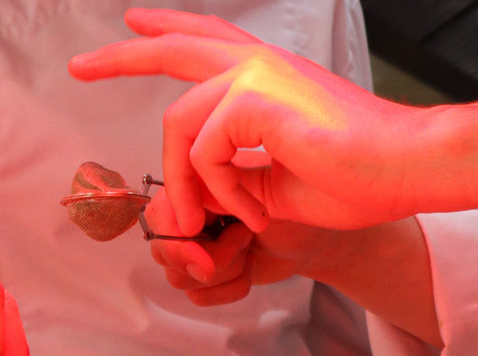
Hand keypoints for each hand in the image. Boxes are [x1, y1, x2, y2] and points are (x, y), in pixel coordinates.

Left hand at [69, 8, 430, 233]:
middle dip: (123, 56)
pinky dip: (221, 190)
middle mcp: (262, 64)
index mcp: (272, 75)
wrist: (406, 166)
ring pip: (179, 122)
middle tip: (80, 65)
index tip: (135, 24)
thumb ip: (234, 167)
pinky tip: (253, 206)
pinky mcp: (258, 97)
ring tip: (215, 217)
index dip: (170, 29)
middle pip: (177, 45)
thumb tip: (195, 186)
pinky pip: (204, 150)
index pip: (210, 39)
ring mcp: (260, 75)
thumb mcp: (279, 175)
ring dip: (186, 181)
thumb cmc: (358, 174)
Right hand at [143, 186, 343, 305]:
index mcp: (195, 182)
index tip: (205, 235)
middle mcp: (189, 215)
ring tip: (249, 244)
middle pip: (164, 249)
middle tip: (243, 239)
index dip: (178, 231)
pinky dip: (229, 286)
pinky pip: (198, 295)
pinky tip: (249, 267)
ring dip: (224, 267)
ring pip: (180, 276)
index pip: (161, 212)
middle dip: (208, 253)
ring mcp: (196, 247)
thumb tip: (191, 212)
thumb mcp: (262, 187)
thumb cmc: (297, 199)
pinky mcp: (208, 274)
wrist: (315, 235)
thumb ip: (222, 190)